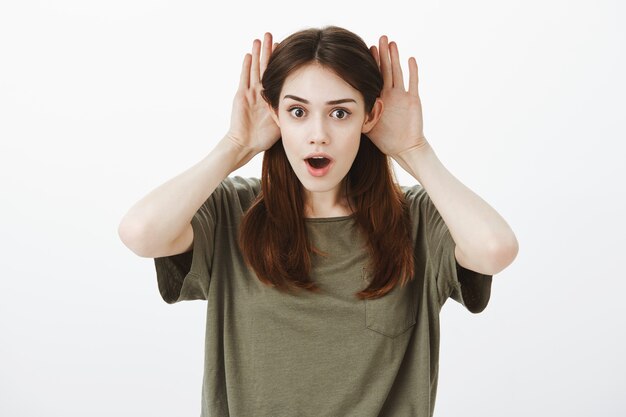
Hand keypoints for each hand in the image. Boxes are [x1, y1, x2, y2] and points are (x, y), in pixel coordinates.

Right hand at [226, 32, 280, 154]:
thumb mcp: (282, 120)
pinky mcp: (241, 96)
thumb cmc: (264, 137)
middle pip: (264, 66)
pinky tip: (249, 54)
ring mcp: (249, 93)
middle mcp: (259, 92)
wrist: (246, 144)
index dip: (278, 60)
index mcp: (269, 96)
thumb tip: (311, 107)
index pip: (275, 73)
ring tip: (259, 39)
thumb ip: (291, 111)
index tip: (284, 46)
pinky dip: (247, 66)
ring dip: (257, 54)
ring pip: (254, 69)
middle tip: (270, 34)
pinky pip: (244, 78)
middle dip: (267, 50)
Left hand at [367, 36, 427, 157]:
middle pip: (387, 69)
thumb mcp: (368, 126)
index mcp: (380, 98)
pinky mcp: (413, 100)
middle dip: (383, 54)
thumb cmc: (385, 139)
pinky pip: (413, 83)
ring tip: (392, 43)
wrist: (404, 147)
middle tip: (381, 37)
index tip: (367, 48)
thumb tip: (338, 112)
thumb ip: (357, 116)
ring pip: (398, 72)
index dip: (372, 62)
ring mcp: (402, 95)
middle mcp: (391, 94)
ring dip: (395, 58)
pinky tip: (410, 59)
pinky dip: (412, 71)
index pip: (375, 76)